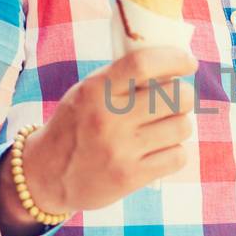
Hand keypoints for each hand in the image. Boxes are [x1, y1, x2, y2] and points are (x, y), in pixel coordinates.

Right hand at [0, 46, 196, 223]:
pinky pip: (177, 156)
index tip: (189, 63)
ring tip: (164, 128)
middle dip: (184, 96)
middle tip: (176, 102)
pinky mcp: (130, 177)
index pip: (143, 63)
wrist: (46, 175)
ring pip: (182, 127)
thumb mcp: (87, 92)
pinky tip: (159, 150)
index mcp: (96, 90)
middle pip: (176, 97)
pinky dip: (174, 152)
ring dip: (180, 125)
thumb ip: (122, 77)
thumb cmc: (76, 125)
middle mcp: (108, 118)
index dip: (174, 58)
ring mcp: (120, 149)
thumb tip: (173, 64)